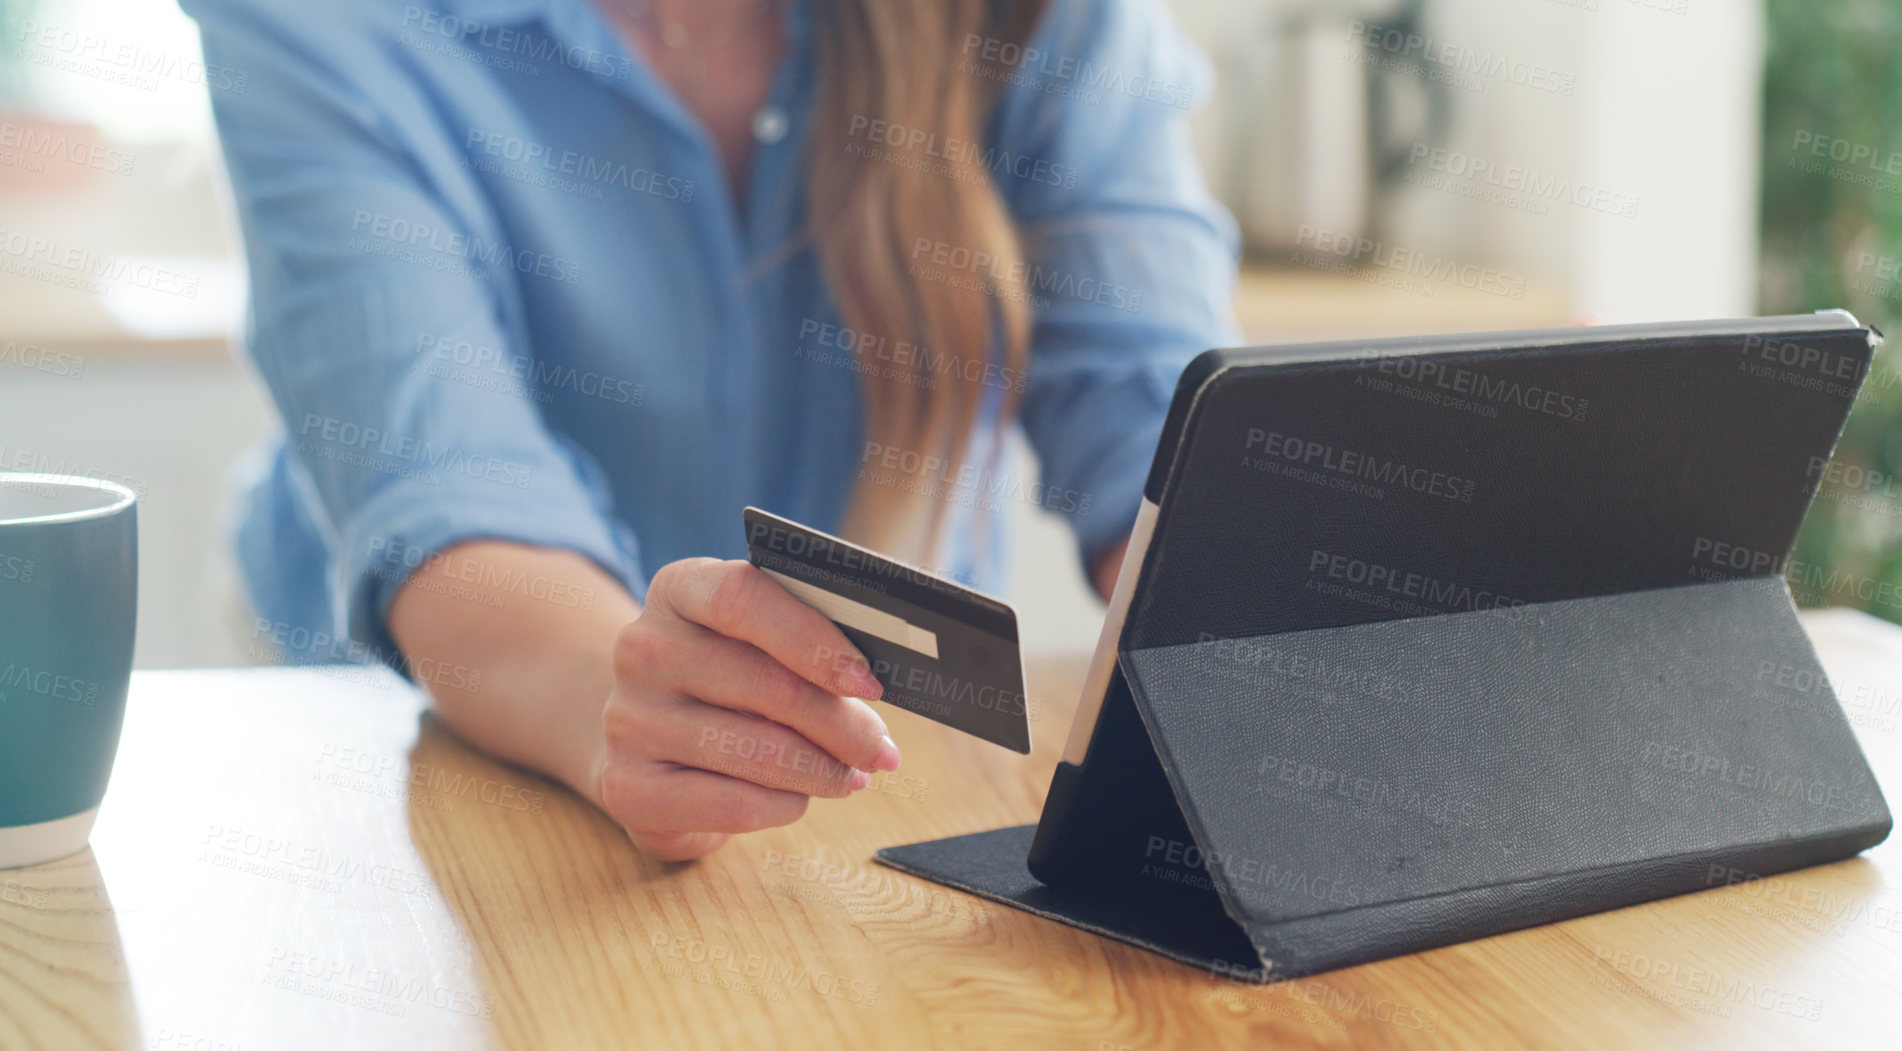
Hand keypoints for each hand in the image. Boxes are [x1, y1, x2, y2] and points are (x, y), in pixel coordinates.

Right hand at [594, 558, 901, 860]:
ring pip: (757, 752)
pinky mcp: (627, 786)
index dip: (812, 640)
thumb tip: (871, 688)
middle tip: (881, 750)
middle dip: (842, 726)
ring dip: (822, 771)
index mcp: (679, 589)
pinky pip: (733, 804)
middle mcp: (642, 647)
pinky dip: (784, 805)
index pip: (743, 598)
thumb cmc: (726, 682)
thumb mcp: (755, 642)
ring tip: (851, 775)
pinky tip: (799, 798)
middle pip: (767, 685)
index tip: (867, 682)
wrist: (644, 738)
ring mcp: (627, 718)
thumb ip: (806, 643)